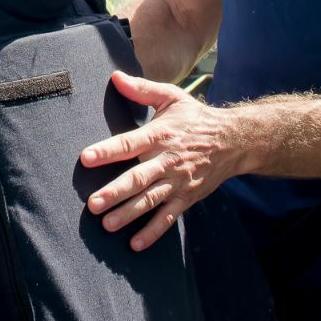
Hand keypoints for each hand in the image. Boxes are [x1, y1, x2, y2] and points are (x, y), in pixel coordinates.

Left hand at [82, 71, 245, 249]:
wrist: (234, 141)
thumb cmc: (195, 118)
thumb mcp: (171, 98)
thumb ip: (142, 89)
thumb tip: (114, 76)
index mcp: (159, 135)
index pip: (129, 143)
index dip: (107, 150)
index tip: (86, 158)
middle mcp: (167, 160)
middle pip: (138, 178)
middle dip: (115, 192)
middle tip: (93, 204)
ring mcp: (177, 181)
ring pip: (150, 200)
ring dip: (128, 214)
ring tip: (107, 224)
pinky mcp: (186, 197)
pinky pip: (168, 216)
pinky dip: (153, 231)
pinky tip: (135, 243)